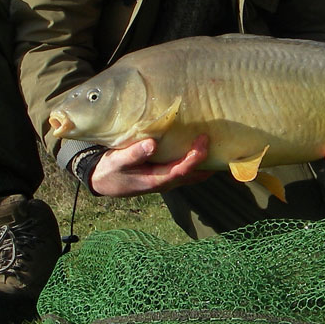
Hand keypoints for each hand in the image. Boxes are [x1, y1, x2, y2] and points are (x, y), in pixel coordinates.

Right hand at [89, 134, 211, 196]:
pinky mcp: (165, 175)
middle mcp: (165, 183)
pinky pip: (186, 170)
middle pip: (194, 174)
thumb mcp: (116, 162)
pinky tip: (199, 146)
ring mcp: (166, 180)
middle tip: (222, 141)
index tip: (203, 140)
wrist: (102, 182)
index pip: (182, 170)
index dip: (195, 157)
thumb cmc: (109, 171)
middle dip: (209, 161)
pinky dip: (196, 160)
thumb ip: (134, 154)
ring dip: (205, 162)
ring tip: (217, 143)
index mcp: (155, 180)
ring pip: (192, 174)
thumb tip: (152, 144)